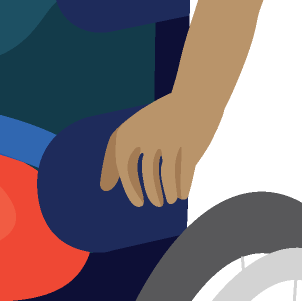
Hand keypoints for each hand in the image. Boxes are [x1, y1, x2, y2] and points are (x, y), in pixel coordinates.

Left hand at [99, 94, 222, 207]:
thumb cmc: (161, 120)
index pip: (124, 163)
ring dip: (167, 192)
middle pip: (147, 172)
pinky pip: (185, 173)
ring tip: (170, 200)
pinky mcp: (192, 143)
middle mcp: (151, 133)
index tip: (138, 203)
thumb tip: (104, 188)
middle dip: (152, 192)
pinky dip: (182, 186)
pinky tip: (182, 194)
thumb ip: (116, 158)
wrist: (197, 96)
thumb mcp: (136, 133)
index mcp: (135, 129)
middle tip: (156, 204)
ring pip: (166, 175)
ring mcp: (172, 138)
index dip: (130, 187)